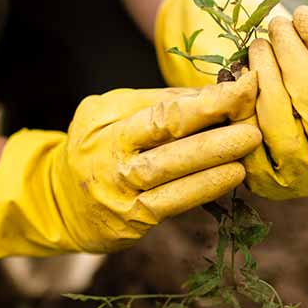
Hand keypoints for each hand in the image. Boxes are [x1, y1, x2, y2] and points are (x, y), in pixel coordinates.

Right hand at [0, 72, 260, 263]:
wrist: (55, 202)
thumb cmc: (97, 149)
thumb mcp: (112, 114)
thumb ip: (156, 103)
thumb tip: (213, 92)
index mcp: (106, 121)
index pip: (161, 106)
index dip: (205, 98)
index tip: (244, 86)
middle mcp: (109, 154)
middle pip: (164, 134)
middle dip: (212, 122)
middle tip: (252, 116)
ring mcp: (117, 190)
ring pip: (168, 171)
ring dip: (213, 157)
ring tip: (248, 143)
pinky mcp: (129, 221)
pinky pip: (172, 203)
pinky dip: (203, 188)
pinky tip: (232, 176)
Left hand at [240, 6, 307, 198]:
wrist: (290, 124)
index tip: (304, 14)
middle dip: (293, 57)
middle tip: (277, 25)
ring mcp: (304, 182)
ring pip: (282, 125)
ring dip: (266, 76)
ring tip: (260, 44)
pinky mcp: (266, 186)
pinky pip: (250, 139)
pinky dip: (244, 104)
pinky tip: (243, 74)